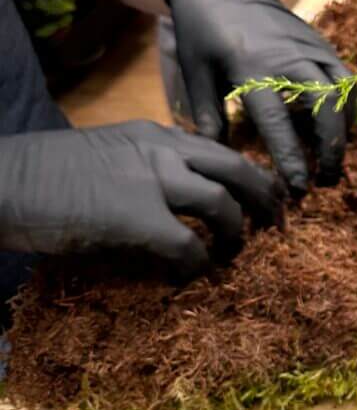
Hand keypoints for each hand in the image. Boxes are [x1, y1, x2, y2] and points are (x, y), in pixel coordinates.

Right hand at [0, 122, 279, 277]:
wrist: (2, 181)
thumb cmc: (41, 174)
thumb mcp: (103, 154)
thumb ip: (140, 166)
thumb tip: (167, 199)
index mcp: (152, 134)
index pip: (217, 149)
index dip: (247, 174)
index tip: (261, 194)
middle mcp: (160, 149)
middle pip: (236, 168)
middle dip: (265, 196)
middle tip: (277, 221)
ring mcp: (150, 180)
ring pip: (222, 202)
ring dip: (235, 232)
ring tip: (233, 253)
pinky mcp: (137, 216)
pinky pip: (188, 244)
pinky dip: (197, 263)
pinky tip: (188, 276)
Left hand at [166, 0, 354, 194]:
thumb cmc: (202, 32)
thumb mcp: (196, 74)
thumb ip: (209, 118)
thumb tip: (221, 160)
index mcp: (251, 68)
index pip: (278, 120)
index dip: (291, 157)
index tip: (298, 187)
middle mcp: (287, 57)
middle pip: (326, 105)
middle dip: (331, 147)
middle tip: (325, 179)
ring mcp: (309, 47)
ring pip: (344, 91)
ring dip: (344, 128)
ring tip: (334, 157)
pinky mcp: (320, 42)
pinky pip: (346, 76)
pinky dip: (348, 104)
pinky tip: (338, 125)